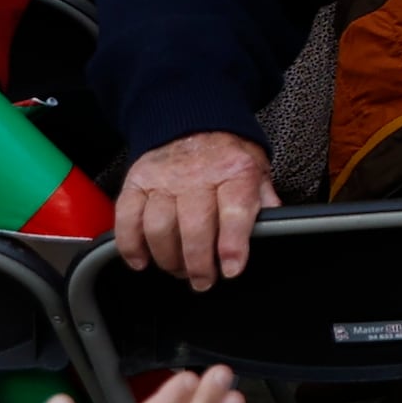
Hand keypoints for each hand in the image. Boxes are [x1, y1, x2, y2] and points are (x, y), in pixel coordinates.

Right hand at [115, 129, 277, 288]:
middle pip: (194, 227)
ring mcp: (163, 179)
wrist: (195, 121)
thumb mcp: (259, 171)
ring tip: (179, 270)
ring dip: (167, 259)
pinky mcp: (137, 182)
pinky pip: (127, 218)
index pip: (235, 212)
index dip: (232, 246)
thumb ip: (265, 202)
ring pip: (158, 228)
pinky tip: (142, 261)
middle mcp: (198, 175)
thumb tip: (275, 230)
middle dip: (198, 264)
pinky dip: (130, 246)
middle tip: (203, 281)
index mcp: (235, 172)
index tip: (230, 269)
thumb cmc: (228, 154)